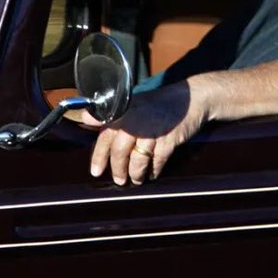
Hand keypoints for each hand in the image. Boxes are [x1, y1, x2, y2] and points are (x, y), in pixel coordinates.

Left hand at [84, 82, 207, 184]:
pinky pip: (157, 160)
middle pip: (120, 150)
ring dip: (135, 173)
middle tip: (118, 180)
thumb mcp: (135, 104)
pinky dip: (154, 170)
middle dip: (118, 169)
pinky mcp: (170, 138)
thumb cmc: (159, 104)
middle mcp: (137, 118)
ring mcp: (154, 129)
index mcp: (126, 109)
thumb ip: (114, 116)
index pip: (106, 134)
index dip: (99, 154)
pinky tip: (152, 173)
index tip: (96, 171)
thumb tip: (87, 120)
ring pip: (138, 159)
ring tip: (136, 179)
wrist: (190, 98)